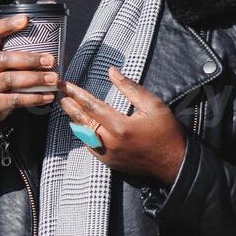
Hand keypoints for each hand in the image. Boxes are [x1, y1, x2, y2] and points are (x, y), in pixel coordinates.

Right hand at [0, 15, 59, 124]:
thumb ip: (15, 50)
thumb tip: (54, 42)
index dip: (6, 25)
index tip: (24, 20)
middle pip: (4, 60)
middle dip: (29, 59)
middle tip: (50, 60)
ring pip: (10, 80)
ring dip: (34, 79)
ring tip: (53, 78)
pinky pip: (15, 99)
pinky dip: (33, 98)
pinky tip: (47, 96)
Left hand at [59, 68, 185, 185]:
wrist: (175, 163)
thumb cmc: (166, 132)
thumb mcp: (153, 105)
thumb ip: (130, 88)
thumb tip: (112, 72)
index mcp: (121, 127)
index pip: (91, 106)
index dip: (76, 94)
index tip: (65, 85)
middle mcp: (110, 142)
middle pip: (82, 121)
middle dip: (69, 106)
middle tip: (60, 94)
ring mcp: (108, 155)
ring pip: (83, 135)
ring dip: (75, 120)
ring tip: (68, 107)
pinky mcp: (109, 163)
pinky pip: (90, 146)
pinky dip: (84, 134)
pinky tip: (81, 125)